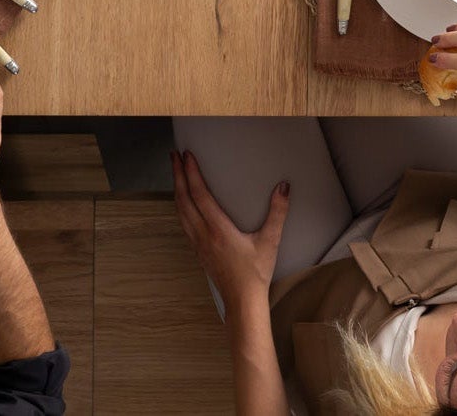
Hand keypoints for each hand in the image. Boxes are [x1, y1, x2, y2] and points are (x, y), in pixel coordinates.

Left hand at [172, 150, 288, 313]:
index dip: (192, 172)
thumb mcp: (270, 241)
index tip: (187, 155)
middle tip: (174, 155)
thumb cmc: (256, 273)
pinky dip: (179, 205)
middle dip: (178, 174)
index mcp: (218, 228)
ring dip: (176, 188)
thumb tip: (283, 188)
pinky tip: (182, 201)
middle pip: (183, 198)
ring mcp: (197, 242)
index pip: (199, 194)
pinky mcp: (196, 249)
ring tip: (176, 172)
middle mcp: (203, 233)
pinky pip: (182, 222)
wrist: (243, 301)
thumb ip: (277, 213)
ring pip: (180, 210)